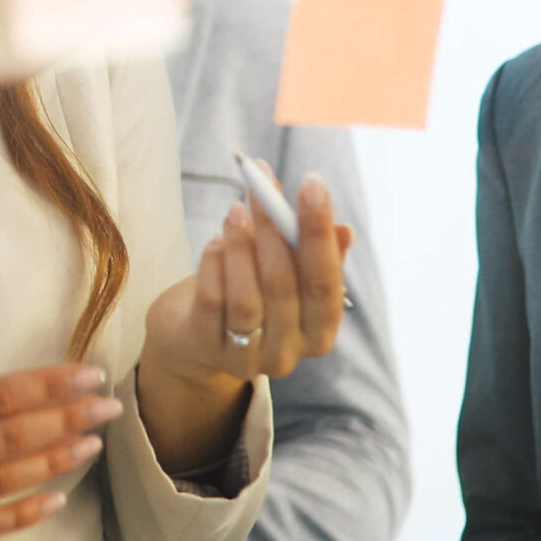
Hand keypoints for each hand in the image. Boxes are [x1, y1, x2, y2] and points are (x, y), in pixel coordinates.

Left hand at [142, 171, 352, 387]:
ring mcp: (247, 356)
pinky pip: (212, 301)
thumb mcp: (288, 275)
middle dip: (274, 229)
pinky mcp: (208, 348)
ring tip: (235, 210)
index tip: (313, 183)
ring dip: (241, 246)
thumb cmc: (254, 294)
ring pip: (247, 298)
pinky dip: (213, 264)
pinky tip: (215, 240)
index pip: (326, 282)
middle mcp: (288, 351)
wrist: (196, 338)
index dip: (319, 233)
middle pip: (284, 286)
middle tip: (263, 185)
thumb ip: (314, 254)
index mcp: (319, 332)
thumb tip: (344, 231)